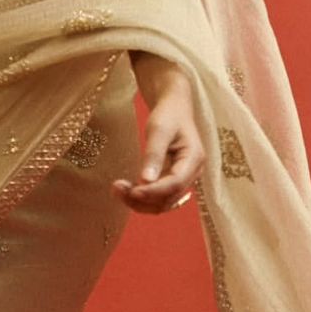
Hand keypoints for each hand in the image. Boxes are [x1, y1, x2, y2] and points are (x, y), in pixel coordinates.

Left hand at [113, 64, 203, 215]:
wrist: (174, 108)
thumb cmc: (168, 115)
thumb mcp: (159, 130)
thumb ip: (153, 155)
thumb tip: (145, 181)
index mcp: (193, 159)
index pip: (175, 184)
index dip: (153, 191)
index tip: (131, 191)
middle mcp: (192, 173)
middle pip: (169, 198)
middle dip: (143, 199)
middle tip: (116, 188)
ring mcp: (184, 179)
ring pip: (163, 203)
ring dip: (140, 202)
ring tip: (117, 190)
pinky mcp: (173, 181)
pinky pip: (159, 197)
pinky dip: (142, 198)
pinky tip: (126, 190)